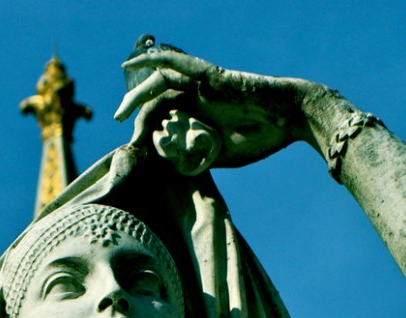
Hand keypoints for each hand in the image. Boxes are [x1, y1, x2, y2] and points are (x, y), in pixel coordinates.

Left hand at [115, 45, 314, 167]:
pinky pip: (177, 64)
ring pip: (161, 81)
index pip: (164, 115)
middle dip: (135, 111)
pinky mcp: (208, 75)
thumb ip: (196, 155)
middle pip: (157, 98)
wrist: (288, 118)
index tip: (132, 142)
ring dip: (137, 94)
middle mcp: (198, 95)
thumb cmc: (261, 138)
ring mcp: (202, 83)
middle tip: (117, 124)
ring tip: (120, 112)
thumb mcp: (220, 154)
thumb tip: (173, 168)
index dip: (146, 127)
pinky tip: (136, 63)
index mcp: (200, 113)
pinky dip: (156, 60)